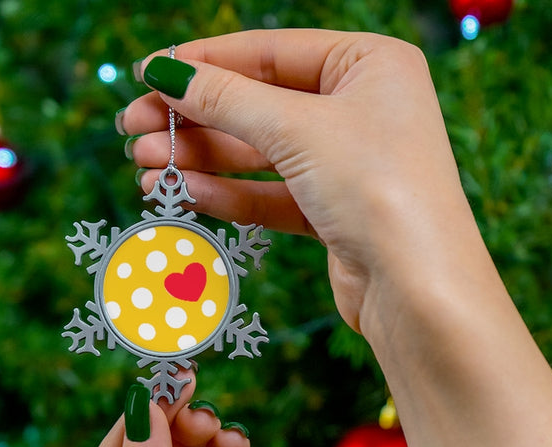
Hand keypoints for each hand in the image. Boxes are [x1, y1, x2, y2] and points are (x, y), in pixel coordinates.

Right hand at [121, 29, 474, 334]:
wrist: (418, 290)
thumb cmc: (377, 188)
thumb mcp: (297, 129)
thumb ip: (227, 99)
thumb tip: (165, 72)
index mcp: (370, 64)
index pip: (270, 52)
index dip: (204, 63)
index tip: (147, 74)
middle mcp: (362, 109)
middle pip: (260, 105)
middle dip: (194, 120)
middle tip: (133, 131)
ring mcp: (349, 165)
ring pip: (261, 155)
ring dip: (202, 160)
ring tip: (145, 168)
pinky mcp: (335, 214)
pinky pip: (273, 195)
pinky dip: (230, 194)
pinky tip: (186, 194)